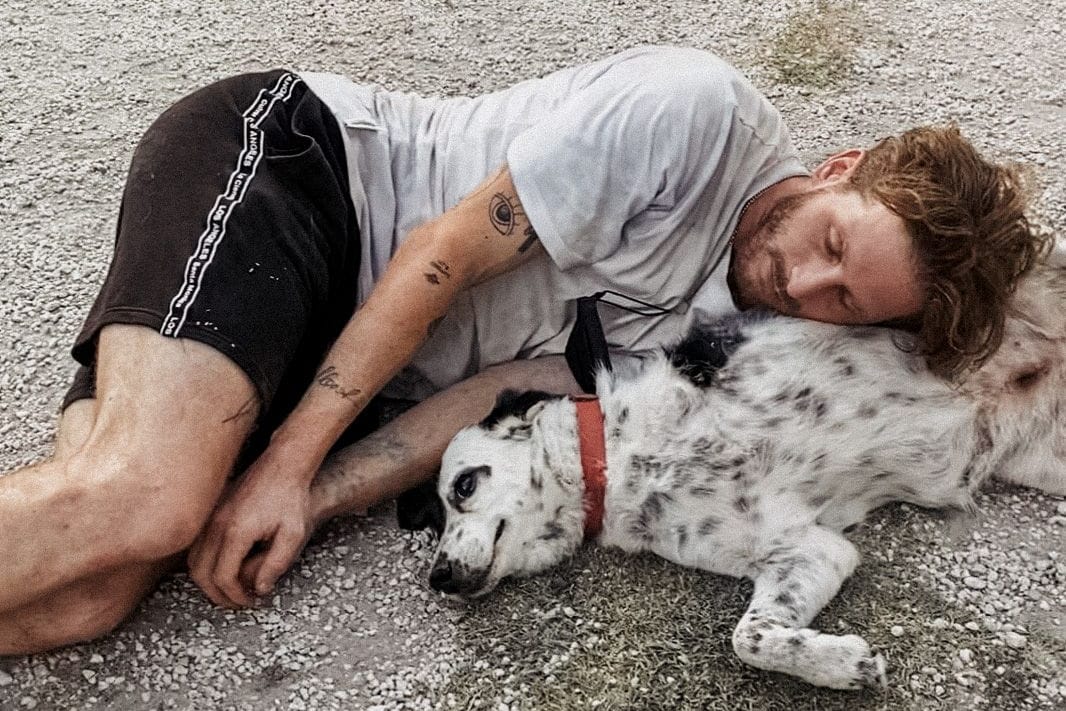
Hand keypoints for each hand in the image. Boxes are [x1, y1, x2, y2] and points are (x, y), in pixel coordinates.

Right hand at [188, 449, 318, 607]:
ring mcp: (211, 515)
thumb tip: (260, 589)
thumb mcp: (293, 534)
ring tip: (231, 589)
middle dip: (217, 594)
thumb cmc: (291, 497)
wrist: (284, 463)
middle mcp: (216, 524)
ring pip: (194, 559)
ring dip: (208, 580)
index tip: (250, 602)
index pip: (223, 576)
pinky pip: (197, 544)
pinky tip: (225, 566)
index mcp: (236, 531)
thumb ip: (276, 564)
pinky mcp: (212, 510)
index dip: (234, 596)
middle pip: (201, 572)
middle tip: (236, 603)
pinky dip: (205, 562)